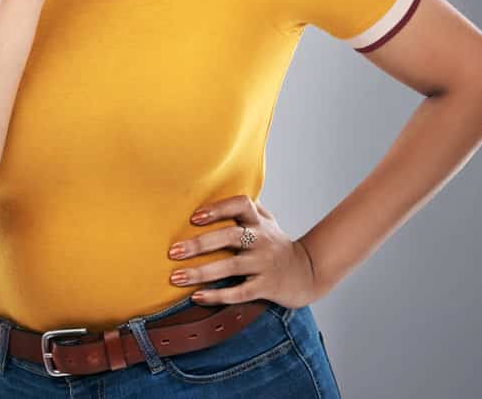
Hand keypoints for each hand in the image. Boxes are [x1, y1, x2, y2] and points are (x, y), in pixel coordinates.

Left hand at [166, 194, 321, 308]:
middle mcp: (262, 240)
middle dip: (199, 244)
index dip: (217, 209)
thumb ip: (245, 206)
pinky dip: (218, 295)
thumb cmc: (276, 243)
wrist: (308, 273)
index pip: (240, 205)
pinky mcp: (267, 287)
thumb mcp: (266, 220)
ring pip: (231, 267)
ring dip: (201, 273)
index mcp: (258, 221)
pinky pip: (240, 292)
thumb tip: (213, 185)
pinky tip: (197, 297)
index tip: (194, 217)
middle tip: (173, 251)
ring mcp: (264, 264)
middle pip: (229, 237)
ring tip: (176, 277)